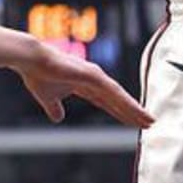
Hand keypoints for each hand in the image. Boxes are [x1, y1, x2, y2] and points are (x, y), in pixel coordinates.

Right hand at [15, 43, 154, 127]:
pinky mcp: (93, 75)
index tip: (133, 122)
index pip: (108, 102)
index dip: (121, 112)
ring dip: (135, 109)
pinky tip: (136, 111)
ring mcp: (96, 77)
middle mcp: (95, 80)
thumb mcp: (48, 98)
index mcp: (86, 85)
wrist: (32, 60)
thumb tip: (58, 118)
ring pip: (120, 97)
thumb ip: (55, 108)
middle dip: (133, 112)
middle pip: (119, 100)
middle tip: (150, 123)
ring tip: (149, 121)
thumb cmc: (39, 75)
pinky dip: (125, 102)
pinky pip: (113, 92)